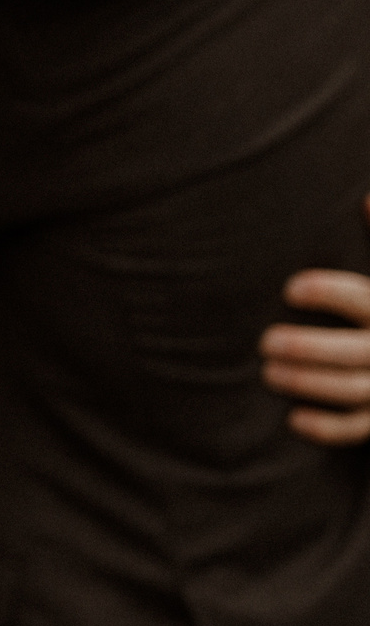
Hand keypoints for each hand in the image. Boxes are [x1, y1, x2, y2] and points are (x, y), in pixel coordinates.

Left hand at [259, 195, 369, 446]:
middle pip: (356, 352)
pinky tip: (293, 420)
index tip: (290, 287)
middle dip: (311, 349)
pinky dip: (329, 429)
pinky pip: (359, 429)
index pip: (364, 299)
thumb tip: (365, 196)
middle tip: (265, 343)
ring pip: (354, 391)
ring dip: (310, 385)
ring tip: (267, 374)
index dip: (330, 292)